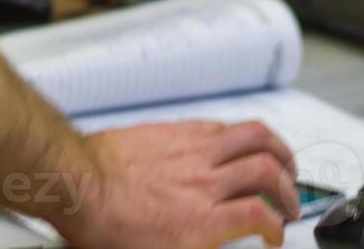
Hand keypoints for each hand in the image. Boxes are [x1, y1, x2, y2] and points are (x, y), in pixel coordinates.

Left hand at [57, 120, 299, 248]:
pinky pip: (221, 126)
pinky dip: (240, 134)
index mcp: (202, 222)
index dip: (277, 226)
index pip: (261, 216)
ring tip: (282, 161)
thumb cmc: (104, 226)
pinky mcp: (177, 130)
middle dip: (288, 187)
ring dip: (276, 149)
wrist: (74, 184)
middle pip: (267, 171)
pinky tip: (238, 142)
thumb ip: (198, 246)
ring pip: (252, 136)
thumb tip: (215, 243)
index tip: (274, 231)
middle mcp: (204, 183)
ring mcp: (192, 152)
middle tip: (289, 198)